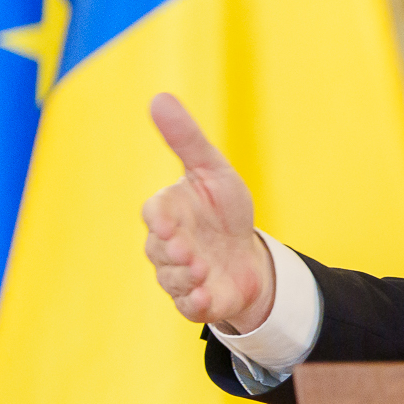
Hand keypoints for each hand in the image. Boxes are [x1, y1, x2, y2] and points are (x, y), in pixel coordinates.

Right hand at [141, 93, 275, 332]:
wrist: (248, 255)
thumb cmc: (225, 210)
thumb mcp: (213, 170)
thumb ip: (186, 139)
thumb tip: (158, 98)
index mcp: (168, 212)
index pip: (154, 213)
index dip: (159, 219)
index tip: (168, 223)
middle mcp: (166, 245)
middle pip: (160, 249)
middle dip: (175, 252)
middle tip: (191, 251)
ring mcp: (178, 274)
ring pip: (173, 278)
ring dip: (189, 276)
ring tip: (206, 272)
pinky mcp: (193, 300)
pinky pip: (187, 305)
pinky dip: (195, 302)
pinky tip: (206, 297)